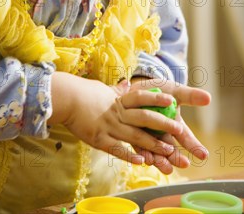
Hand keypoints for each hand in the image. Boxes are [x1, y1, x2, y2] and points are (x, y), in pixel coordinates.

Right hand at [48, 72, 179, 167]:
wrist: (64, 99)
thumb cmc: (82, 93)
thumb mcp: (101, 89)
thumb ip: (117, 90)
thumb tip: (127, 83)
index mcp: (117, 100)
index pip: (141, 97)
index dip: (156, 99)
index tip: (172, 100)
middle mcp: (116, 112)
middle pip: (143, 118)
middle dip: (163, 124)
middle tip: (179, 129)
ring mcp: (108, 126)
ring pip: (134, 136)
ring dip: (153, 144)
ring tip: (168, 150)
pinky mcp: (98, 139)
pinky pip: (117, 149)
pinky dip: (130, 155)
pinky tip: (142, 161)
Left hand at [125, 78, 210, 172]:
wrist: (139, 87)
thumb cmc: (160, 90)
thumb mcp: (176, 91)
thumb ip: (190, 96)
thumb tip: (209, 98)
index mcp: (174, 124)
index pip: (185, 137)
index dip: (194, 145)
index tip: (204, 155)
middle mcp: (162, 133)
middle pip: (170, 148)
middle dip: (177, 157)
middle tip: (185, 164)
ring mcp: (148, 134)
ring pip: (155, 149)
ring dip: (161, 159)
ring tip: (167, 168)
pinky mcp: (133, 133)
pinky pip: (138, 144)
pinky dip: (143, 152)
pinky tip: (147, 159)